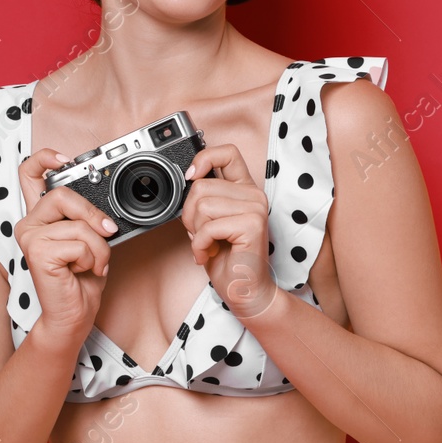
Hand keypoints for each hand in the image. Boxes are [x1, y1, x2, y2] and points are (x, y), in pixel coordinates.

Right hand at [13, 147, 118, 346]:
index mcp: (41, 216)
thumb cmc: (82, 277)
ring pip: (79, 224)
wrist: (73, 313)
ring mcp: (30, 237)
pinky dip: (93, 259)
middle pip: (63, 194)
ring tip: (92, 263)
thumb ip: (88, 217)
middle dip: (93, 215)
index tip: (65, 159)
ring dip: (99, 247)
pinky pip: (79, 243)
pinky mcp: (37, 252)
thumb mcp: (91, 239)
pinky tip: (82, 271)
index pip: (30, 174)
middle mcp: (30, 223)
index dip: (45, 159)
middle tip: (107, 233)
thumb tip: (102, 206)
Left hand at [180, 144, 276, 318]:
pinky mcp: (252, 225)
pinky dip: (200, 245)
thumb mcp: (210, 222)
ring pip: (202, 205)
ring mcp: (255, 208)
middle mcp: (254, 195)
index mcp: (244, 189)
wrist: (245, 289)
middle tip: (200, 233)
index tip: (190, 176)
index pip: (227, 153)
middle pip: (201, 186)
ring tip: (207, 244)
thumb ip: (204, 200)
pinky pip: (208, 227)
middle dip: (189, 214)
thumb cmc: (227, 258)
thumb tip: (186, 183)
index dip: (204, 159)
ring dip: (195, 231)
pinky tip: (208, 254)